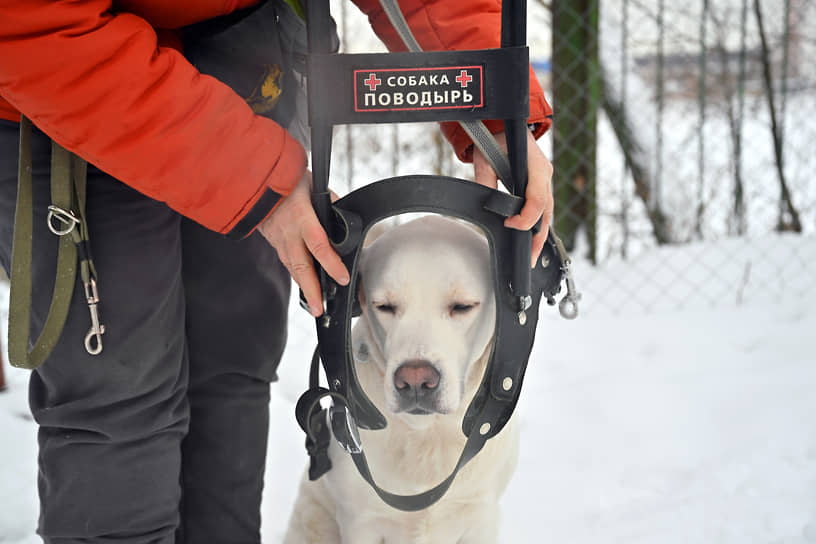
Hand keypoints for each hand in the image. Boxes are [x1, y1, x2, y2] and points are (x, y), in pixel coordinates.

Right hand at [257, 170, 349, 316]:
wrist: (254, 182)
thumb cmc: (285, 180)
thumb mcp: (312, 183)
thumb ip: (329, 201)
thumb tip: (342, 215)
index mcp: (301, 217)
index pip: (319, 245)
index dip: (331, 264)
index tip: (342, 278)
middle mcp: (289, 233)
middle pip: (302, 267)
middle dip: (312, 290)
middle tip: (321, 310)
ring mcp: (279, 240)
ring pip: (293, 269)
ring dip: (304, 288)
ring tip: (315, 306)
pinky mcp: (274, 243)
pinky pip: (288, 263)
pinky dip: (297, 277)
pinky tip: (305, 286)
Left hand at [473, 130, 553, 267]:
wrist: (504, 124)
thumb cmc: (496, 139)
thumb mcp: (485, 157)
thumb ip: (486, 180)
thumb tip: (485, 202)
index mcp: (536, 167)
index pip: (537, 200)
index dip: (525, 218)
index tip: (509, 225)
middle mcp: (545, 175)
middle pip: (547, 212)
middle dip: (538, 238)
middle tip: (529, 259)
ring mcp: (545, 180)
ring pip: (548, 213)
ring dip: (540, 235)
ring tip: (532, 256)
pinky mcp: (541, 185)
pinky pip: (543, 208)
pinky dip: (538, 225)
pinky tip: (531, 240)